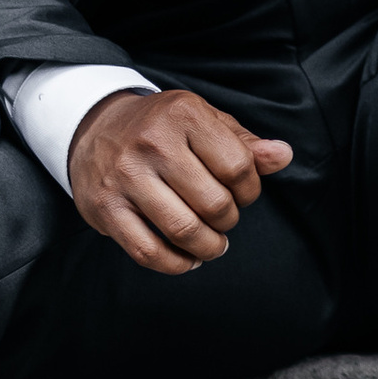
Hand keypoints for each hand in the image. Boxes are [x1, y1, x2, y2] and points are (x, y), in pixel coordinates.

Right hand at [67, 85, 293, 274]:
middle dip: (228, 221)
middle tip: (224, 219)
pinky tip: (186, 258)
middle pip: (214, 204)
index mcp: (184, 114)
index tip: (242, 194)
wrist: (94, 128)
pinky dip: (175, 264)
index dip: (250, 190)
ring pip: (184, 231)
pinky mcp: (105, 206)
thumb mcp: (205, 121)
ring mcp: (125, 176)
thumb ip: (245, 143)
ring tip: (212, 244)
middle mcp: (152, 142)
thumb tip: (283, 156)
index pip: (238, 167)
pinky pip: (148, 251)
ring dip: (208, 247)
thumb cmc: (162, 128)